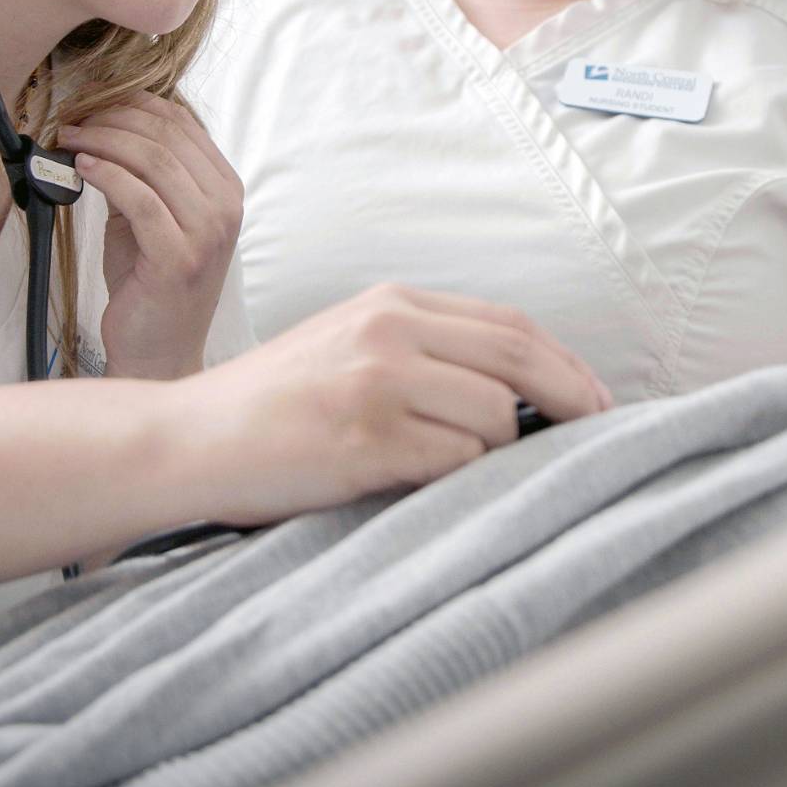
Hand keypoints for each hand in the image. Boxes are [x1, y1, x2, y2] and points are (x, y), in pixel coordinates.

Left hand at [58, 94, 240, 378]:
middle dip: (112, 118)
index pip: (183, 124)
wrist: (157, 351)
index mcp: (225, 189)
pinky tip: (81, 167)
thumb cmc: (149, 284)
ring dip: (103, 140)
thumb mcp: (149, 218)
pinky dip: (106, 174)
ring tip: (69, 138)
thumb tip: (101, 127)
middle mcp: (226, 207)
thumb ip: (140, 176)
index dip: (134, 103)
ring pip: (154, 160)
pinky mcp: (178, 257)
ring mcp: (207, 233)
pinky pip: (139, 199)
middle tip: (72, 119)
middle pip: (167, 136)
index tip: (92, 100)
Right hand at [180, 284, 613, 524]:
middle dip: (572, 400)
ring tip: (454, 467)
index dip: (566, 364)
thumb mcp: (350, 343)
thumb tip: (520, 388)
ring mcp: (378, 384)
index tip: (595, 400)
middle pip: (521, 359)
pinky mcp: (366, 440)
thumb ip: (425, 349)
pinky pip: (455, 462)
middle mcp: (390, 332)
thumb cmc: (273, 403)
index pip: (511, 324)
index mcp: (393, 304)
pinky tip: (422, 483)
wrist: (188, 438)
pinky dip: (458, 479)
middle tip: (597, 434)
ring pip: (494, 418)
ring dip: (495, 453)